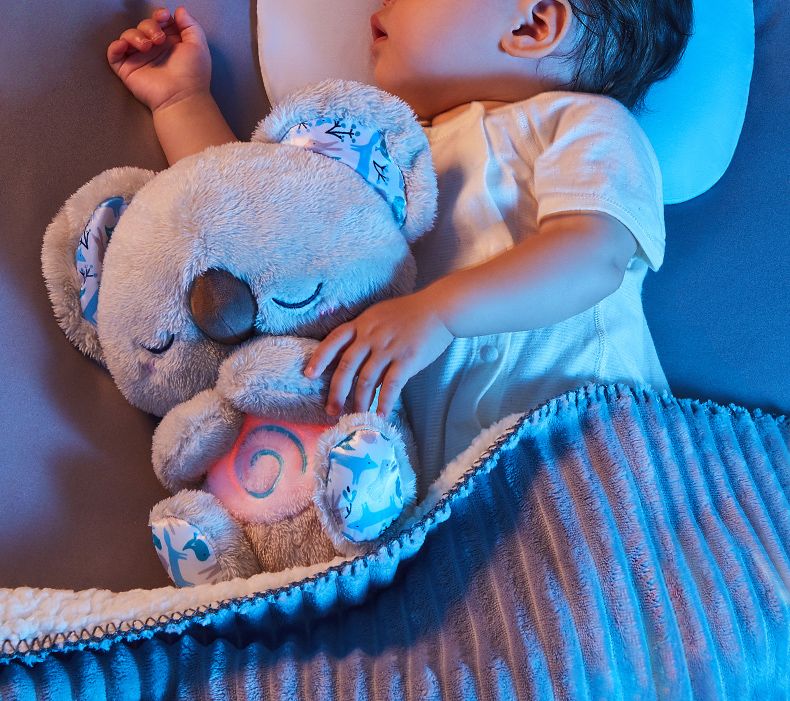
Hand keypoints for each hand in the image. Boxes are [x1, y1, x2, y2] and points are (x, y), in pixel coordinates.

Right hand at [107, 6, 211, 113]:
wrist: (181, 97)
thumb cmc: (192, 75)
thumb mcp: (198, 45)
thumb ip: (190, 25)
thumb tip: (179, 10)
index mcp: (171, 43)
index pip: (159, 22)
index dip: (159, 16)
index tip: (163, 17)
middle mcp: (155, 50)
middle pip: (143, 25)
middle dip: (149, 26)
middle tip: (158, 39)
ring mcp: (140, 59)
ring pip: (128, 35)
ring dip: (135, 35)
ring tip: (147, 47)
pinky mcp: (128, 70)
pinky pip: (113, 53)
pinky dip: (115, 46)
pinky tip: (125, 46)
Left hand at [303, 291, 454, 417]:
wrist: (439, 309)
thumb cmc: (409, 313)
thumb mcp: (379, 315)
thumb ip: (364, 332)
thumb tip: (353, 359)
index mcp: (362, 324)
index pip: (333, 341)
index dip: (319, 358)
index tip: (308, 375)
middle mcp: (371, 336)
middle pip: (346, 367)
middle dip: (336, 392)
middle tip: (331, 410)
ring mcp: (388, 348)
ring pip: (366, 380)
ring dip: (359, 401)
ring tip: (356, 416)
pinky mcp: (406, 360)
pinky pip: (391, 385)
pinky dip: (384, 402)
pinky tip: (380, 414)